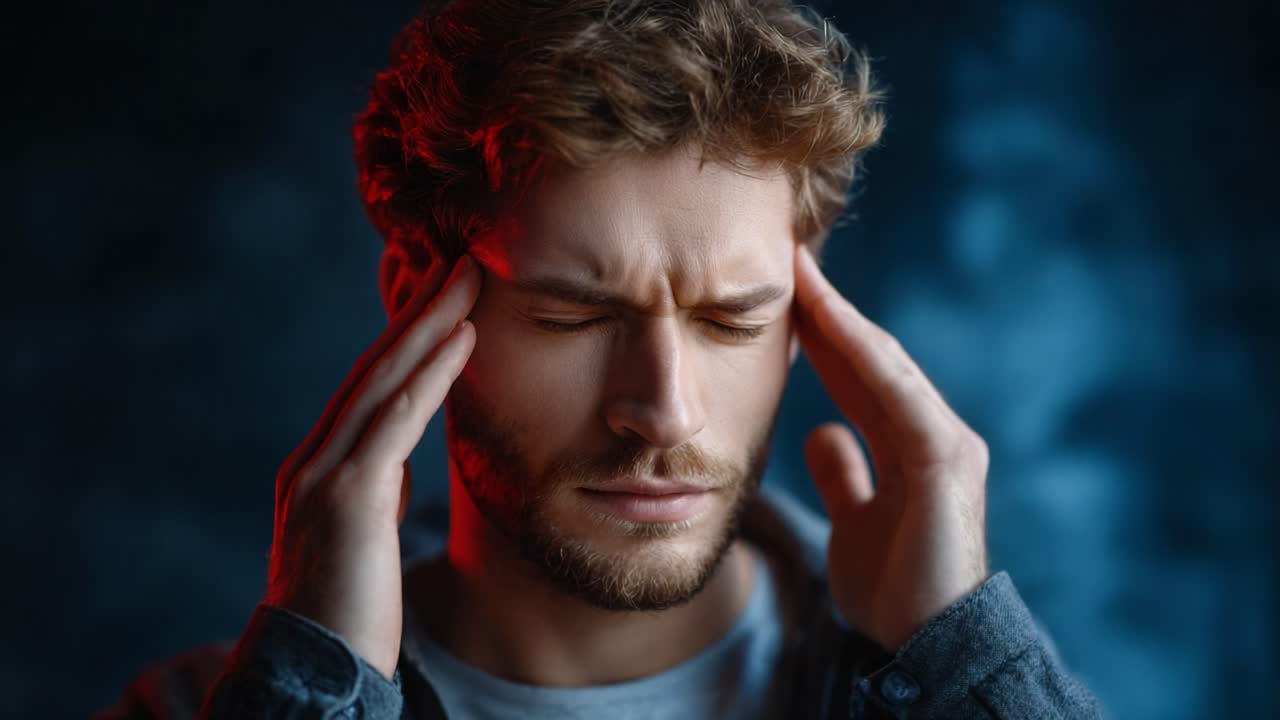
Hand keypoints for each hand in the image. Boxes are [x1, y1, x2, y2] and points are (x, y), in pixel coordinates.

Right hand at [263, 254, 479, 679]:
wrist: (315, 676)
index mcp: (322, 467)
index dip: (410, 336)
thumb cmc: (347, 613)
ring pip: (384, 379)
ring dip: (431, 322)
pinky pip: (396, 420)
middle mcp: (315, 460)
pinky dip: (430, 373)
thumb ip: (373, 491)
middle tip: (462, 260)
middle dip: (420, 309)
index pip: (371, 385)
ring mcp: (325, 475)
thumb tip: (396, 463)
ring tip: (470, 277)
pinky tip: (463, 338)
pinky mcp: (346, 499)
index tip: (447, 296)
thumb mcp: (360, 537)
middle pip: (375, 366)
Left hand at [791, 244, 989, 651]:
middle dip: (827, 309)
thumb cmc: (895, 588)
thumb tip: (820, 432)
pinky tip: (831, 317)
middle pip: (869, 358)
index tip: (780, 294)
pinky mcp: (944, 460)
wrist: (926, 643)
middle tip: (786, 259)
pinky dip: (864, 352)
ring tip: (800, 272)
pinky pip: (896, 394)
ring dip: (841, 315)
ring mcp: (944, 442)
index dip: (820, 333)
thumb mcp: (854, 521)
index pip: (858, 376)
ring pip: (883, 364)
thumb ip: (844, 473)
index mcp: (910, 445)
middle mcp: (931, 433)